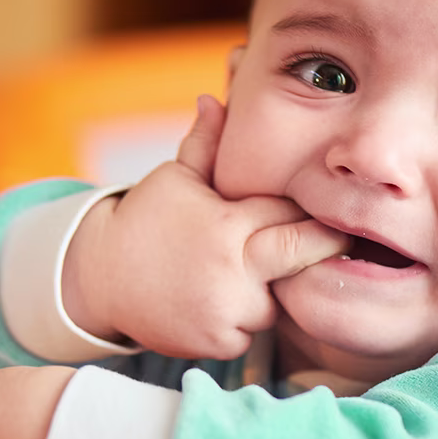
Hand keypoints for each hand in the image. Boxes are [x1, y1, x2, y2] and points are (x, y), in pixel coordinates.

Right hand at [62, 94, 349, 360]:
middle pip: (304, 253)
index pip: (290, 210)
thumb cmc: (144, 221)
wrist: (97, 280)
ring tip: (251, 273)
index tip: (326, 205)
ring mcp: (226, 310)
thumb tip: (214, 96)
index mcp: (227, 223)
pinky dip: (245, 320)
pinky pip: (253, 331)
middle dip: (324, 244)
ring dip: (273, 289)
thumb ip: (205, 143)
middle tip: (340, 237)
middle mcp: (232, 269)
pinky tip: (224, 302)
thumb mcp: (174, 178)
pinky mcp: (217, 342)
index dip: (306, 207)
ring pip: (279, 300)